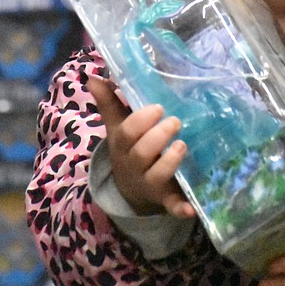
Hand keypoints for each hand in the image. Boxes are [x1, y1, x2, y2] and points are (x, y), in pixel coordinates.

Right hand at [87, 76, 195, 218]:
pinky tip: (192, 209)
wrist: (131, 191)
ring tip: (182, 146)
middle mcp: (135, 165)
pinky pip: (173, 206)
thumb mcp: (117, 128)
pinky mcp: (166, 199)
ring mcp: (150, 183)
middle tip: (175, 121)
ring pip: (157, 176)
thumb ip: (108, 102)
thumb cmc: (129, 149)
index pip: (127, 133)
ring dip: (170, 162)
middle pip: (142, 153)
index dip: (141, 121)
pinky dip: (181, 208)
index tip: (157, 107)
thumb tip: (92, 77)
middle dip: (157, 137)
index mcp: (123, 146)